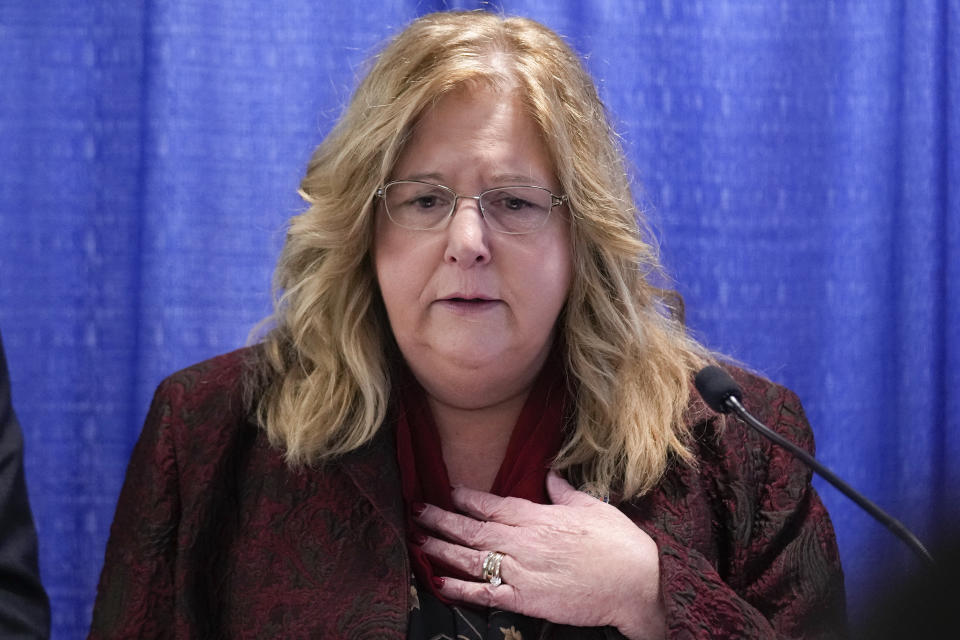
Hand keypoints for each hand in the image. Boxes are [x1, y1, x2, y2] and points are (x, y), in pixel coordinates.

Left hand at [414, 470, 665, 639]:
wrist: (636, 584)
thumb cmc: (620, 543)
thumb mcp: (593, 506)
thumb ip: (565, 491)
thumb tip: (550, 474)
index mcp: (539, 516)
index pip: (492, 504)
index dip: (466, 498)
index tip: (448, 491)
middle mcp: (523, 541)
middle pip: (472, 529)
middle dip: (441, 520)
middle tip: (418, 511)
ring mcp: (522, 571)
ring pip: (471, 558)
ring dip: (442, 549)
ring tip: (419, 540)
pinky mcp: (525, 599)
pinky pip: (484, 594)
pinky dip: (459, 588)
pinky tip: (439, 582)